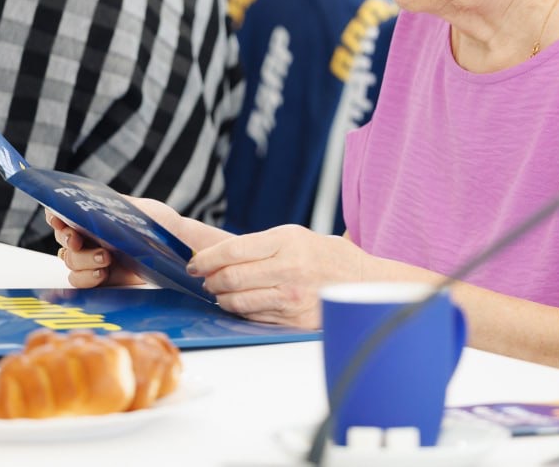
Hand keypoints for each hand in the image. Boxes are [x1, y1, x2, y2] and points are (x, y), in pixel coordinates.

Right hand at [47, 197, 181, 288]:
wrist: (179, 250)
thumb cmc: (161, 226)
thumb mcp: (141, 209)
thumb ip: (116, 206)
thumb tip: (94, 202)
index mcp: (95, 216)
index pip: (64, 213)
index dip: (55, 216)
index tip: (58, 218)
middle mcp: (89, 237)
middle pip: (64, 239)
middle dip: (67, 239)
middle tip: (78, 240)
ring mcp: (93, 258)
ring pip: (70, 261)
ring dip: (82, 260)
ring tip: (105, 258)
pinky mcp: (101, 279)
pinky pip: (79, 282)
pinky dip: (86, 278)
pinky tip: (102, 274)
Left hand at [187, 225, 368, 328]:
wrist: (362, 282)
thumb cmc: (324, 256)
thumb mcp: (292, 237)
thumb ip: (256, 245)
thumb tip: (212, 251)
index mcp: (287, 241)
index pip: (232, 250)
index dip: (206, 258)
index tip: (196, 263)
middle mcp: (289, 268)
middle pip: (231, 278)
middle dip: (211, 280)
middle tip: (207, 279)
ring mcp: (292, 297)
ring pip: (238, 302)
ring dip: (223, 298)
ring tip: (222, 292)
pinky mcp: (294, 320)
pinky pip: (254, 317)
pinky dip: (242, 312)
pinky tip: (244, 303)